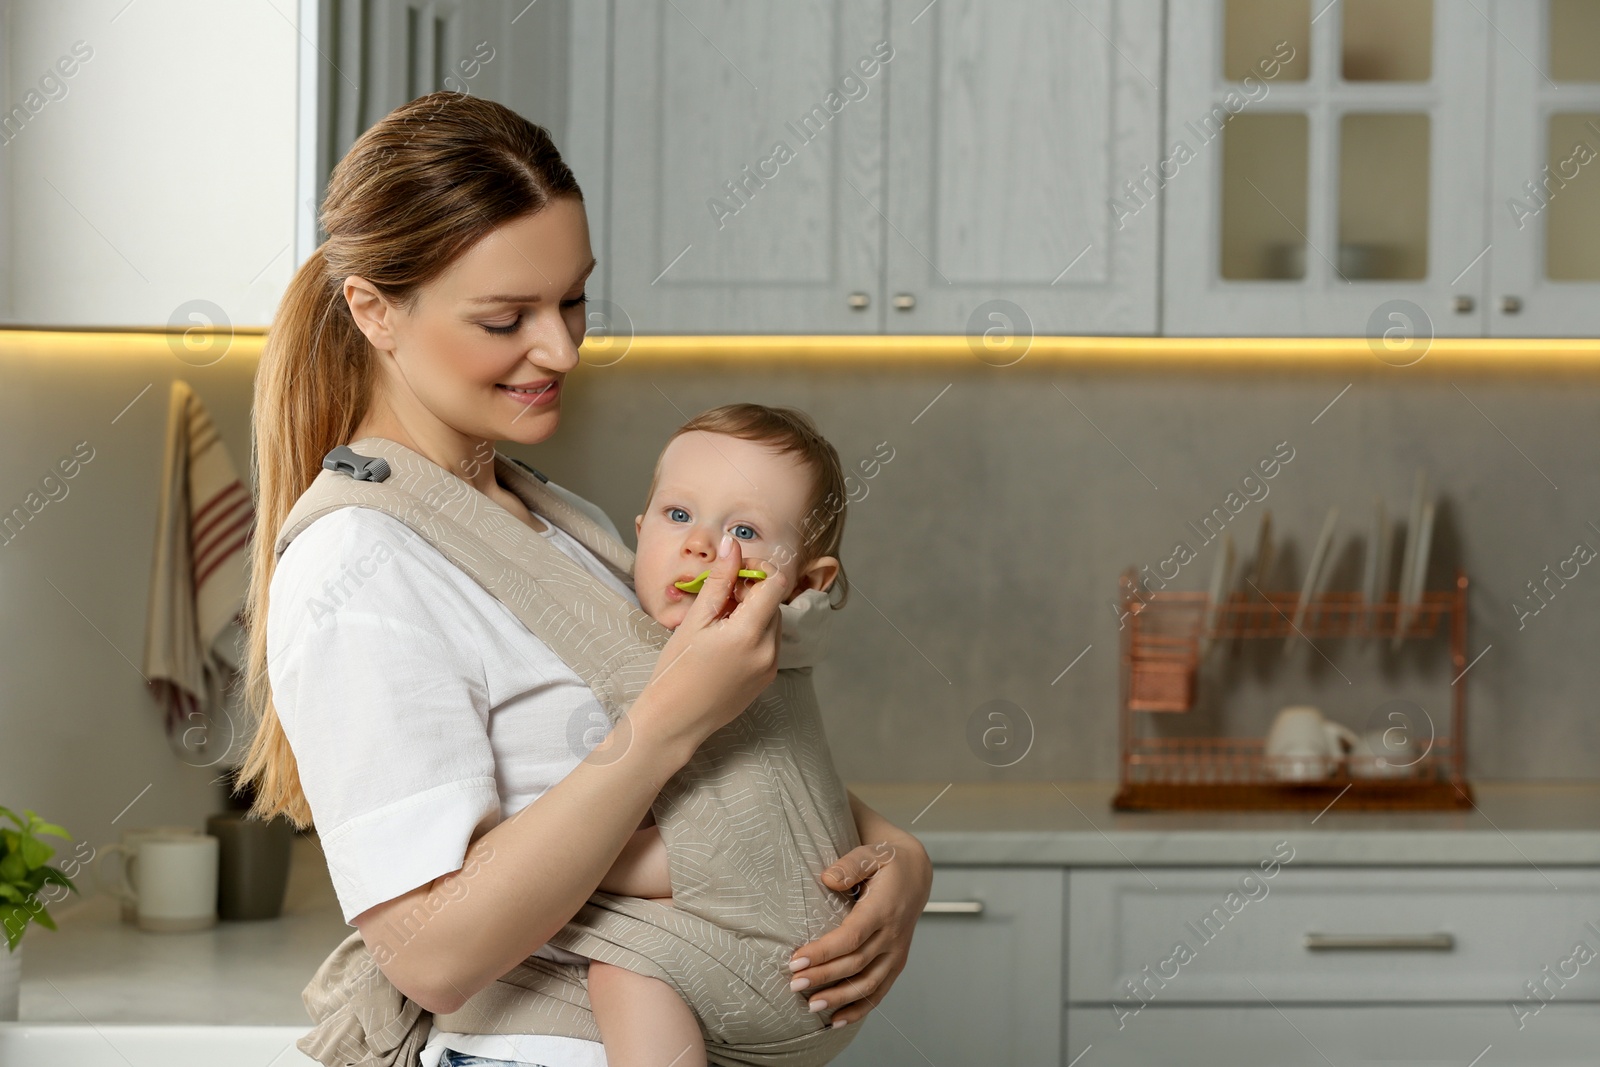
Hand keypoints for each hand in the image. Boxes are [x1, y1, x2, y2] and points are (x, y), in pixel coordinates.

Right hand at [641, 535, 789, 750]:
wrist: (674, 721)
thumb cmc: (676, 670)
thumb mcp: (695, 620)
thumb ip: (719, 581)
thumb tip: (734, 545)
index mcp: (750, 632)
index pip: (775, 583)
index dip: (757, 569)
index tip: (733, 572)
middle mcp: (769, 650)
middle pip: (774, 602)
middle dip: (751, 591)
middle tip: (719, 597)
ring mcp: (771, 666)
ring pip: (773, 622)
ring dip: (753, 612)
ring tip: (719, 621)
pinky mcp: (767, 678)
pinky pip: (769, 643)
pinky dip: (753, 633)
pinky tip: (725, 641)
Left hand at [787, 832, 932, 1026]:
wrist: (915, 872)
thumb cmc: (887, 861)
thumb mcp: (871, 853)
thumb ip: (850, 865)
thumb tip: (827, 879)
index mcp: (883, 909)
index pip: (851, 937)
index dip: (823, 952)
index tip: (795, 960)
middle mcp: (892, 935)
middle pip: (855, 964)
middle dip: (823, 977)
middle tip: (794, 985)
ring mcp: (896, 952)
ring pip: (868, 984)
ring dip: (840, 998)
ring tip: (811, 1006)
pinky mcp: (896, 962)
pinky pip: (879, 991)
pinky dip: (860, 1008)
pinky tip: (837, 1020)